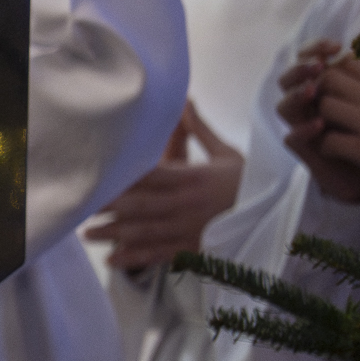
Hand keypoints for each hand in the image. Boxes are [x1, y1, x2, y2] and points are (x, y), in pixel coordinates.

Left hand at [85, 101, 242, 269]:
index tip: (99, 176)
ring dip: (113, 234)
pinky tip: (111, 260)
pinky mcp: (193, 249)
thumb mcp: (227, 153)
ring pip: (144, 233)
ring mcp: (188, 230)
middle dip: (108, 208)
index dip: (124, 178)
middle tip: (80, 207)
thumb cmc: (250, 182)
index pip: (151, 176)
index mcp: (193, 179)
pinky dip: (134, 259)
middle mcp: (186, 206)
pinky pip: (159, 255)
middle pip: (140, 206)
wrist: (279, 215)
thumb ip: (200, 129)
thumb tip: (185, 100)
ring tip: (86, 234)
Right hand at [278, 41, 359, 201]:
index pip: (306, 59)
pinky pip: (292, 137)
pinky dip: (304, 129)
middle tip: (318, 66)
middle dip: (300, 69)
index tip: (335, 45)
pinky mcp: (302, 148)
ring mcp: (299, 125)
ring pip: (283, 107)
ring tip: (312, 90)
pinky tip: (320, 123)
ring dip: (296, 96)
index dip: (314, 48)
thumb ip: (354, 77)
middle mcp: (304, 104)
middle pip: (287, 79)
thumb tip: (354, 53)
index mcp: (318, 86)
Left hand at [294, 52, 359, 199]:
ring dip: (318, 120)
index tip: (331, 90)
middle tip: (321, 110)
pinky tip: (334, 152)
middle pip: (329, 78)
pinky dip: (326, 148)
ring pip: (325, 107)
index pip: (349, 63)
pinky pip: (329, 142)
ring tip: (327, 131)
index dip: (332, 73)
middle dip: (319, 93)